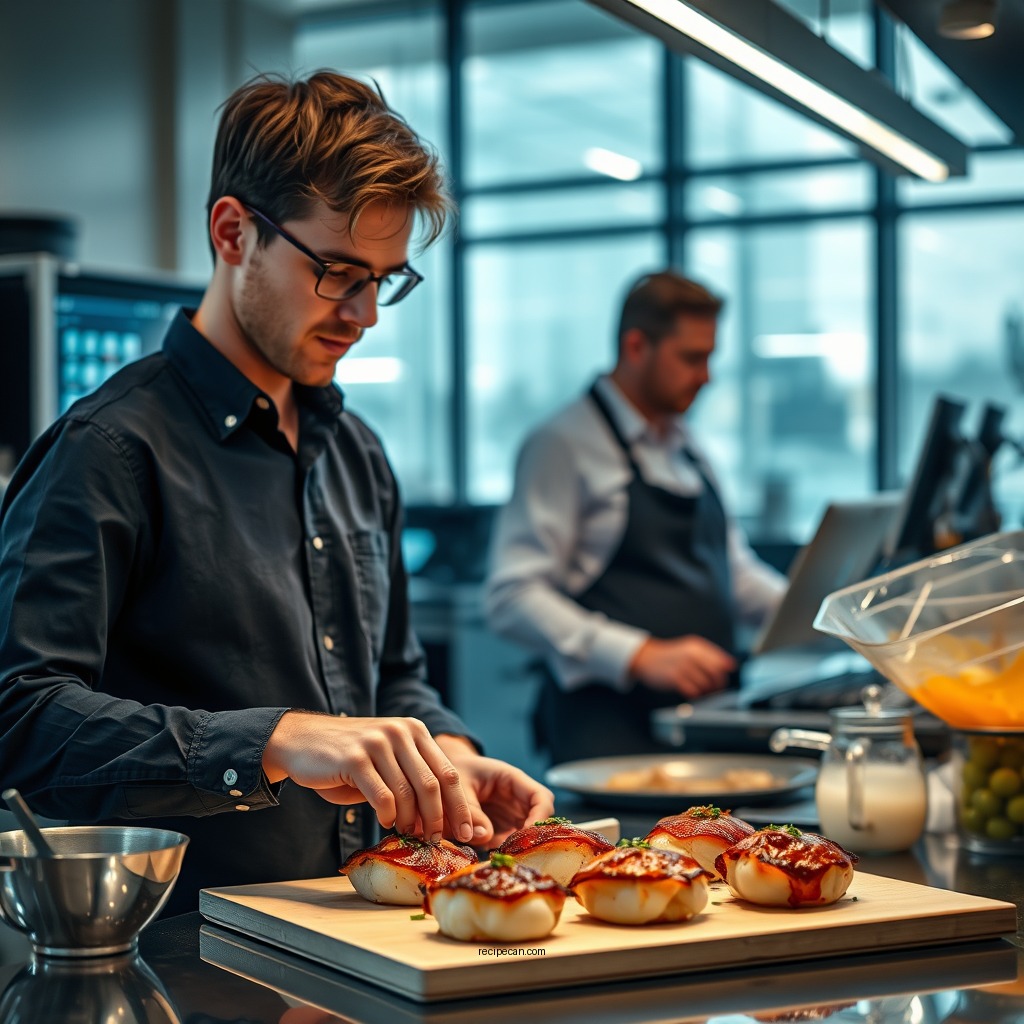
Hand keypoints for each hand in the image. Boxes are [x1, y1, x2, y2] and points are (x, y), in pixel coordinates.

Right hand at [262, 712, 473, 843]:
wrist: (301, 741)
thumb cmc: (348, 759)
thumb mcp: (387, 761)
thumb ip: (412, 779)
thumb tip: (444, 820)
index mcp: (415, 731)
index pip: (448, 773)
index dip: (460, 806)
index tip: (469, 832)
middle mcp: (400, 732)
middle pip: (432, 785)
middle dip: (438, 819)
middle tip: (435, 840)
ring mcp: (378, 743)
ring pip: (408, 794)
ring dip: (411, 822)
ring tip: (408, 834)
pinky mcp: (355, 758)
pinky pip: (383, 796)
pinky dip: (388, 816)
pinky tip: (385, 821)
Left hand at [436, 737, 554, 846]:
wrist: (442, 776)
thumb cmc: (453, 774)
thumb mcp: (458, 787)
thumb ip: (470, 811)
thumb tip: (486, 836)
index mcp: (512, 779)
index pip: (541, 797)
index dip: (539, 816)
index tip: (526, 835)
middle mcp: (517, 798)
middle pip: (540, 818)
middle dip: (532, 837)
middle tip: (514, 852)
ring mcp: (511, 815)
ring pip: (528, 834)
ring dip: (520, 847)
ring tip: (502, 856)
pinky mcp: (502, 829)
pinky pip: (512, 843)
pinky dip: (506, 852)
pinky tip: (493, 856)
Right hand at [628, 635, 735, 698]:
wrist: (646, 658)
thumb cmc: (671, 656)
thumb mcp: (689, 649)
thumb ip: (708, 655)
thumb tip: (730, 665)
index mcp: (697, 647)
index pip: (720, 661)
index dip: (725, 672)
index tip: (723, 677)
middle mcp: (691, 655)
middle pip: (716, 674)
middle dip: (718, 684)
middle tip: (715, 689)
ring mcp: (683, 666)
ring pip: (705, 684)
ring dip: (706, 691)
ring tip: (702, 691)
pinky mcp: (674, 678)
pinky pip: (693, 691)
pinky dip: (695, 694)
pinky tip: (692, 693)